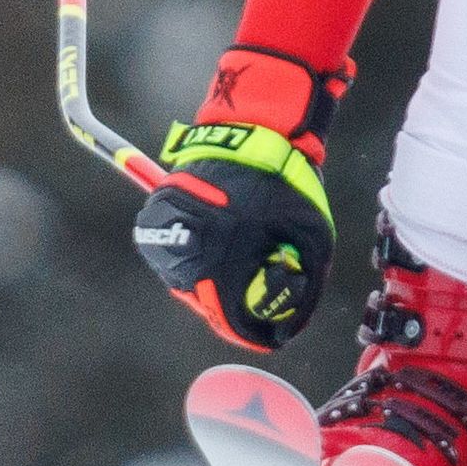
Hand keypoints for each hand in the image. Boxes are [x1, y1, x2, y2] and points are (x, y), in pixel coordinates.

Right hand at [134, 46, 346, 350]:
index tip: (270, 332)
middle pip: (206, 305)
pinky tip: (223, 242)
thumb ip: (305, 284)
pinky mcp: (154, 220)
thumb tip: (292, 323)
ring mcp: (163, 236)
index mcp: (222, 258)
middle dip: (236, 303)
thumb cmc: (285, 185)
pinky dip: (198, 258)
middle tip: (261, 288)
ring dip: (214, 281)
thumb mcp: (312, 237)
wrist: (249, 132)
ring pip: (188, 283)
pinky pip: (175, 257)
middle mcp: (185, 252)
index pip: (228, 318)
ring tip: (244, 259)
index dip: (252, 331)